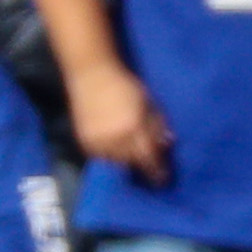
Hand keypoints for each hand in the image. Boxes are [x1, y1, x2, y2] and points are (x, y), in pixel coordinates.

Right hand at [67, 61, 170, 183]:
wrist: (91, 74)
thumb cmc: (125, 86)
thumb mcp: (148, 104)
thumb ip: (157, 125)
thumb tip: (166, 145)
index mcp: (134, 128)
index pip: (149, 158)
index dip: (157, 171)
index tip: (163, 178)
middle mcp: (116, 138)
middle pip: (133, 163)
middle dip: (142, 166)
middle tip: (149, 168)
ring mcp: (99, 140)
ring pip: (116, 163)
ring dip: (126, 163)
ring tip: (132, 160)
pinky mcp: (85, 139)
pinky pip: (100, 157)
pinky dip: (109, 157)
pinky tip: (115, 152)